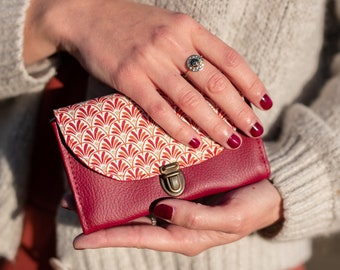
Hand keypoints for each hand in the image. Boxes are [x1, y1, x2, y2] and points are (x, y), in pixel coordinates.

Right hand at [24, 0, 272, 148]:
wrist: (86, 14)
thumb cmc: (130, 23)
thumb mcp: (167, 25)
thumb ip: (191, 47)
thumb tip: (215, 78)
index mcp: (188, 28)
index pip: (230, 59)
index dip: (251, 83)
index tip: (264, 103)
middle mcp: (173, 43)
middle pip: (216, 83)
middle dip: (239, 110)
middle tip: (254, 130)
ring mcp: (150, 61)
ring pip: (191, 100)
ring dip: (215, 124)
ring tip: (231, 141)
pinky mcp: (128, 78)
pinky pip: (159, 109)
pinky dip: (178, 128)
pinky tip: (193, 142)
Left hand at [72, 180, 281, 255]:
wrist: (270, 192)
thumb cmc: (253, 209)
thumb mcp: (230, 219)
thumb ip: (197, 220)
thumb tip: (162, 211)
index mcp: (185, 236)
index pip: (141, 238)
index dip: (110, 238)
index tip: (80, 238)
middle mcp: (176, 222)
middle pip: (133, 223)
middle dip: (103, 219)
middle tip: (74, 205)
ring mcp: (178, 205)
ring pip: (140, 206)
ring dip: (115, 199)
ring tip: (89, 189)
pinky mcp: (184, 189)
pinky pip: (156, 188)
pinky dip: (137, 184)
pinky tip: (124, 173)